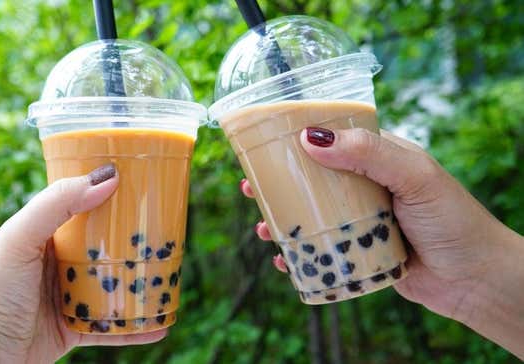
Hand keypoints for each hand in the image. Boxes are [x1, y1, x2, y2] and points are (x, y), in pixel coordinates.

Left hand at [0, 164, 165, 362]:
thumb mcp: (18, 239)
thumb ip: (56, 204)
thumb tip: (107, 177)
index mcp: (47, 233)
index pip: (88, 207)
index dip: (116, 197)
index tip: (149, 189)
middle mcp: (60, 262)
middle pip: (109, 248)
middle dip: (138, 243)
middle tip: (172, 236)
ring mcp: (68, 296)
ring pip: (114, 287)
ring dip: (142, 285)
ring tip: (173, 279)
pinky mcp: (73, 329)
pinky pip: (111, 327)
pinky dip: (136, 327)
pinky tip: (159, 325)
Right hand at [241, 127, 523, 358]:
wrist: (474, 279)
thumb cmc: (452, 219)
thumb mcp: (414, 175)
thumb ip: (369, 153)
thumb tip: (312, 139)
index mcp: (378, 160)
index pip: (331, 142)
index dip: (296, 142)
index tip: (265, 145)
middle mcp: (365, 188)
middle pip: (312, 181)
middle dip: (278, 184)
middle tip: (250, 188)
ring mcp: (360, 222)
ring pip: (310, 217)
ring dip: (282, 221)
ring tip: (262, 228)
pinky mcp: (358, 254)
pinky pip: (321, 251)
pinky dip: (298, 254)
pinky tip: (283, 259)